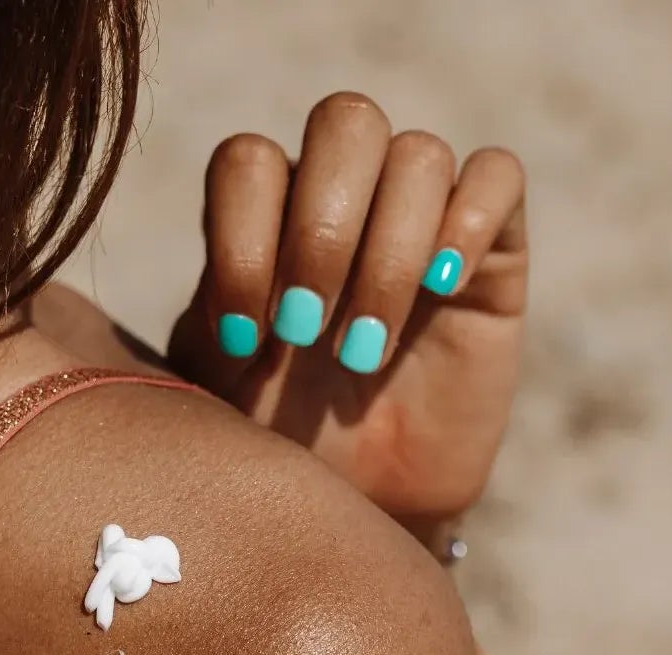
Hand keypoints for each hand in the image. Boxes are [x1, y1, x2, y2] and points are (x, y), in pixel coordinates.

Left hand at [167, 92, 526, 526]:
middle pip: (345, 122)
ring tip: (366, 351)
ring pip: (418, 154)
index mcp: (265, 214)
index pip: (251, 160)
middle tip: (308, 330)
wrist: (364, 515)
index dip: (244, 237)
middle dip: (323, 230)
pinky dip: (469, 219)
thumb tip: (173, 309)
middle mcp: (346, 195)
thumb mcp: (216, 391)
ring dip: (390, 254)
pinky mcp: (493, 254)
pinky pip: (498, 176)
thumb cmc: (278, 451)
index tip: (244, 338)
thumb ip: (201, 325)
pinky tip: (441, 291)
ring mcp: (424, 216)